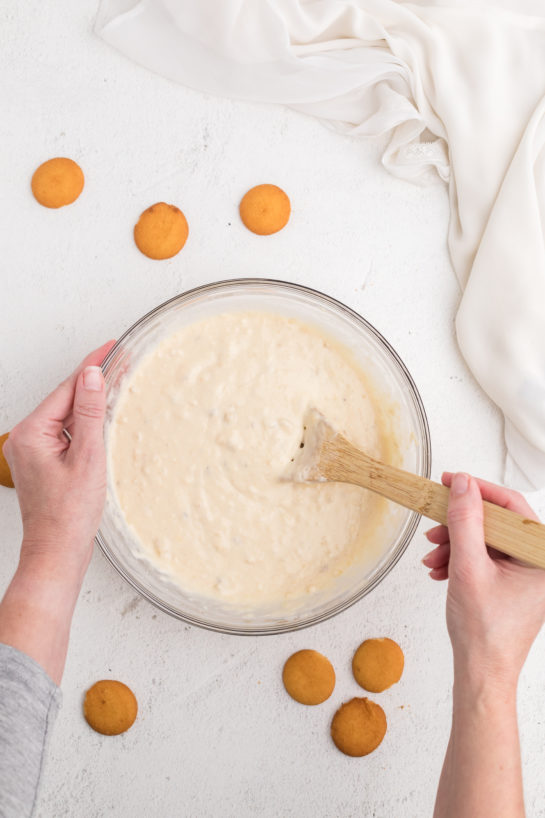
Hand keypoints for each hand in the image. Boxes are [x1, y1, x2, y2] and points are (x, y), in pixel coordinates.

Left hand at [3, 341, 114, 578]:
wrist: (57, 553)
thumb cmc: (69, 515)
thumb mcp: (87, 457)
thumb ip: (88, 413)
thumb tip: (91, 376)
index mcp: (32, 433)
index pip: (67, 388)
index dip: (92, 365)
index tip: (111, 346)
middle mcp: (26, 438)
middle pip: (65, 398)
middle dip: (93, 380)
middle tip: (120, 359)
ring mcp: (33, 451)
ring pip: (66, 415)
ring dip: (90, 401)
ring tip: (117, 382)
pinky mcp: (43, 462)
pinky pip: (66, 431)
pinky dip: (84, 422)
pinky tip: (102, 417)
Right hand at [422, 472, 544, 688]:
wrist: (481, 672)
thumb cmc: (485, 632)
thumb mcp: (468, 567)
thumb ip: (465, 521)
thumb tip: (463, 485)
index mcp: (541, 557)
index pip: (511, 506)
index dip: (477, 491)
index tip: (451, 481)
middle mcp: (539, 562)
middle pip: (496, 523)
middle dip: (459, 525)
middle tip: (434, 524)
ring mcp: (526, 573)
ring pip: (486, 539)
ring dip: (455, 543)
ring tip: (433, 556)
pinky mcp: (512, 582)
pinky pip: (485, 556)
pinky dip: (460, 558)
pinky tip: (441, 568)